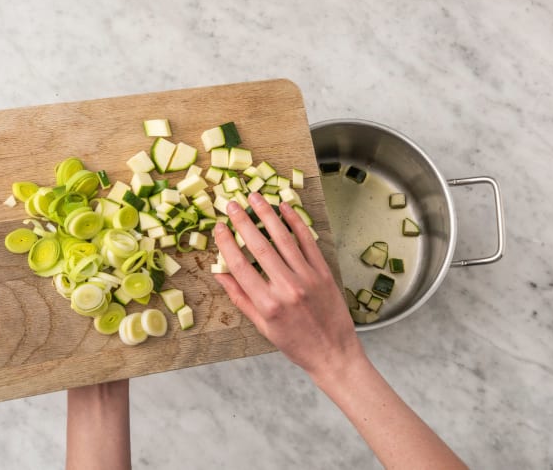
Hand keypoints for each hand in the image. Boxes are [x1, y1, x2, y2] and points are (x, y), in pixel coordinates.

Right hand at [212, 193, 364, 378]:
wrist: (333, 354)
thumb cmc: (295, 343)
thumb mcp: (262, 326)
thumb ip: (240, 298)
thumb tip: (219, 274)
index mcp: (267, 304)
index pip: (240, 266)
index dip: (227, 244)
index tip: (219, 227)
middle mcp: (287, 288)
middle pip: (260, 247)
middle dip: (244, 222)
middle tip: (233, 204)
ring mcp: (307, 278)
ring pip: (284, 239)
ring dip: (268, 215)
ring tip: (256, 198)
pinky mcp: (324, 272)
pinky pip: (308, 242)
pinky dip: (296, 223)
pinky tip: (285, 208)